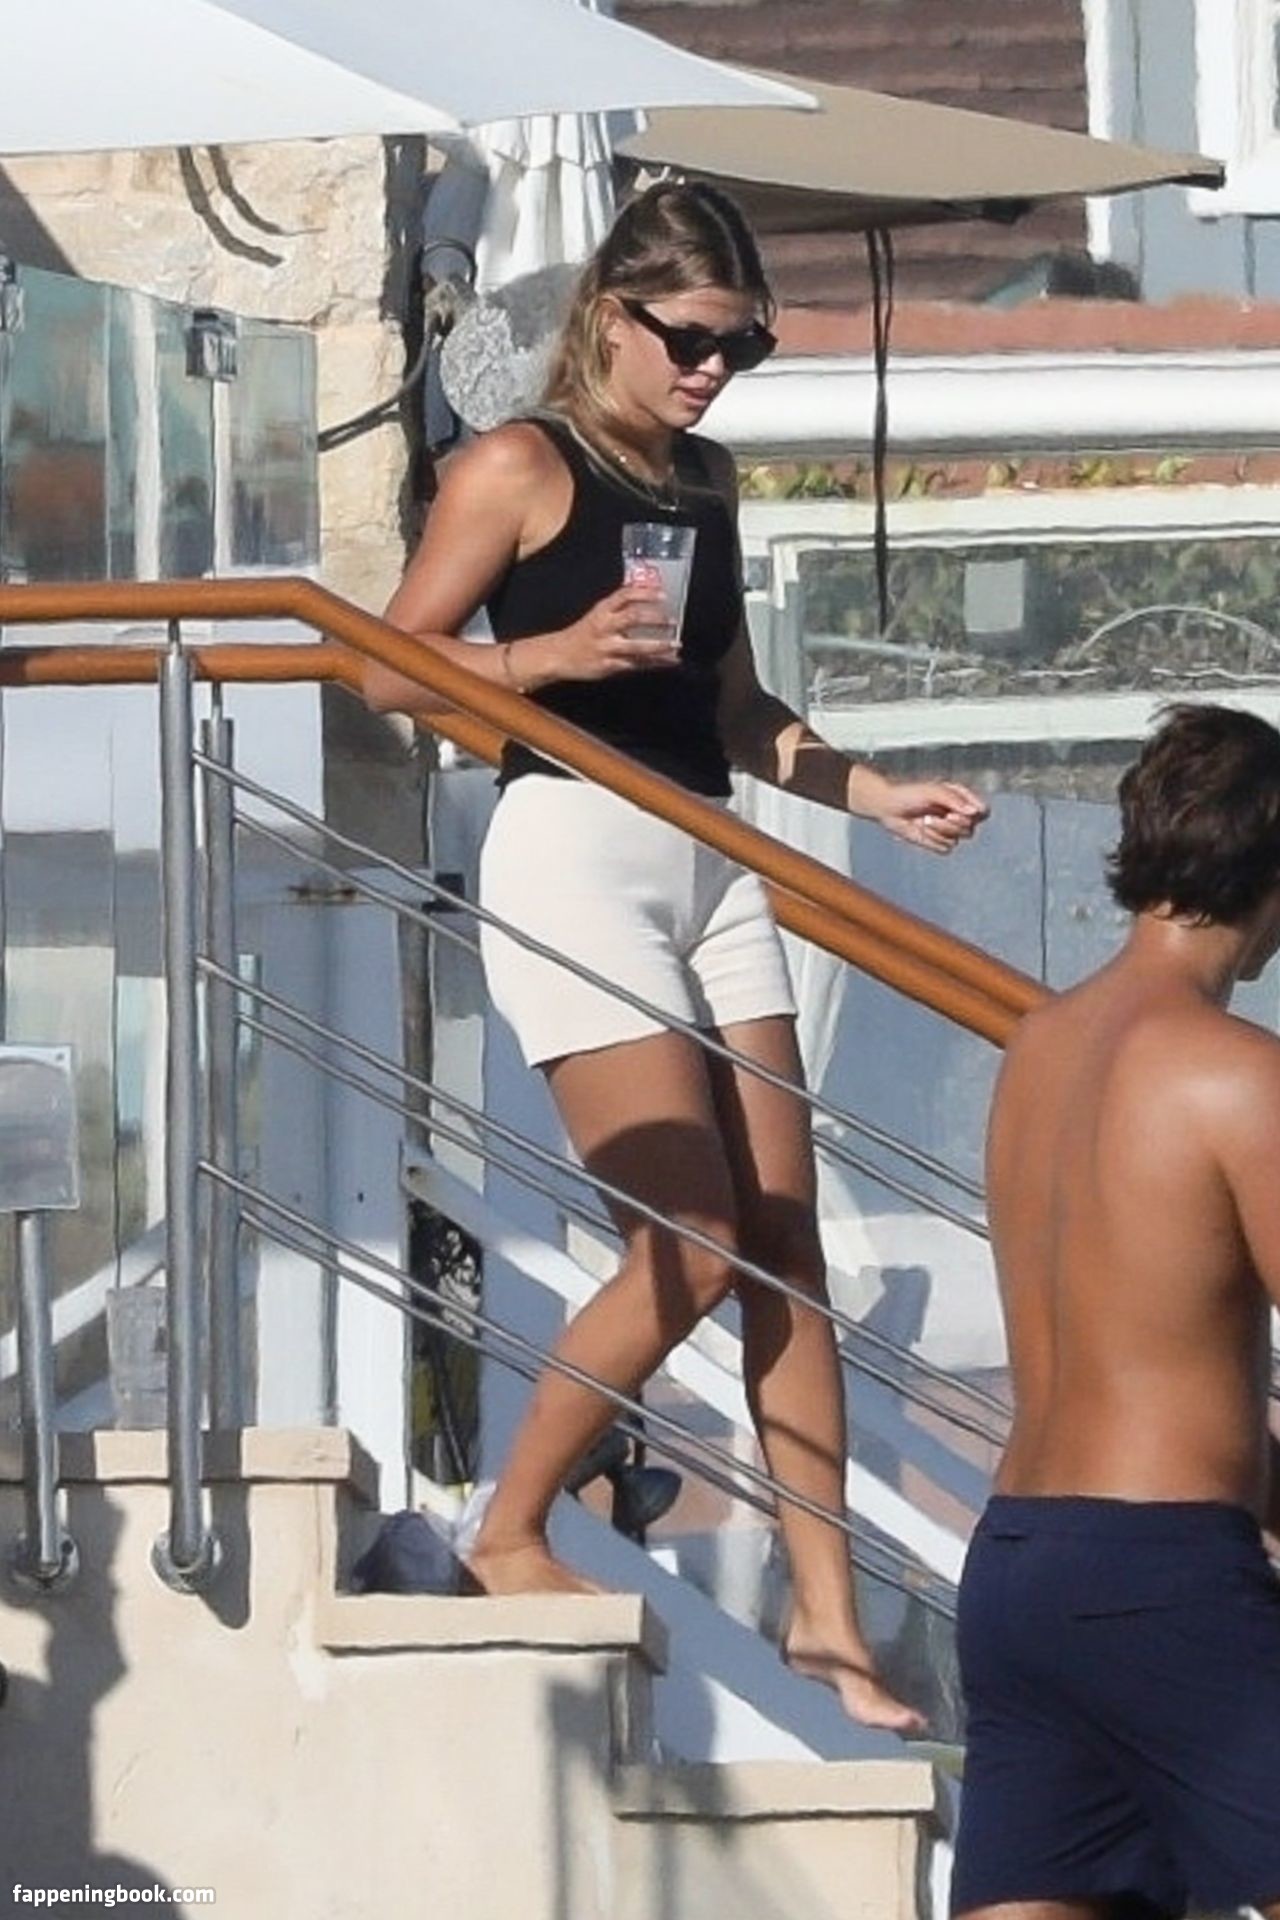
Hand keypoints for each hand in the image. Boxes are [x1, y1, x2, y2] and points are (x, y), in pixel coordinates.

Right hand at [550, 585, 679, 680]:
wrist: (559, 655)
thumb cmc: (582, 634)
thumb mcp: (598, 614)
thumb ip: (619, 606)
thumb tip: (645, 593)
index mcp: (602, 610)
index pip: (624, 595)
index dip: (645, 593)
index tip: (662, 594)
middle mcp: (604, 627)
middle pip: (633, 618)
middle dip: (655, 619)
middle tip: (673, 620)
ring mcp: (607, 648)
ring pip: (637, 646)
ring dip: (659, 645)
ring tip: (675, 644)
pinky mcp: (609, 666)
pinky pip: (636, 665)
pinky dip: (655, 663)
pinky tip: (669, 661)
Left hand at [876, 779, 988, 854]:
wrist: (888, 808)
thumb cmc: (909, 794)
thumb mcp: (933, 791)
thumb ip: (955, 800)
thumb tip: (974, 811)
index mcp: (961, 799)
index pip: (983, 812)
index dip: (975, 815)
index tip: (957, 811)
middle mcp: (958, 815)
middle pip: (971, 828)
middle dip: (952, 824)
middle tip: (934, 816)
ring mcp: (949, 830)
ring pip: (957, 840)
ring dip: (939, 832)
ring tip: (923, 821)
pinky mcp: (938, 842)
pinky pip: (946, 848)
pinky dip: (932, 841)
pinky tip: (921, 830)